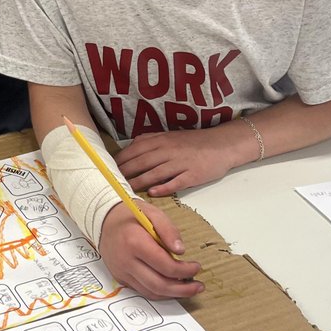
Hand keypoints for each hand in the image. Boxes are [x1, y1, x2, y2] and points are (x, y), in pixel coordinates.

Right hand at [98, 201, 202, 298]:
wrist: (104, 220)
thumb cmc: (130, 215)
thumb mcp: (152, 213)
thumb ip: (168, 230)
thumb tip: (181, 251)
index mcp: (135, 242)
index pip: (165, 266)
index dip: (185, 270)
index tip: (196, 267)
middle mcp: (126, 260)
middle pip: (159, 284)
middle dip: (182, 289)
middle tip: (198, 286)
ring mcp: (121, 271)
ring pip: (151, 292)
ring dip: (172, 294)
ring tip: (188, 289)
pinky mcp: (120, 277)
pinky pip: (142, 290)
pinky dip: (159, 292)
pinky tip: (171, 287)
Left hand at [114, 128, 241, 196]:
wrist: (222, 144)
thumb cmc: (193, 142)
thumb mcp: (170, 136)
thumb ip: (150, 141)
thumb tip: (130, 146)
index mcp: (161, 140)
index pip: (135, 150)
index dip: (121, 160)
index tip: (107, 168)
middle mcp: (169, 150)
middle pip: (142, 162)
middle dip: (125, 172)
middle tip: (111, 182)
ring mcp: (181, 163)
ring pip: (156, 173)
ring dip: (139, 182)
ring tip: (125, 190)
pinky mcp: (193, 175)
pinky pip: (176, 182)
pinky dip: (163, 188)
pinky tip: (152, 193)